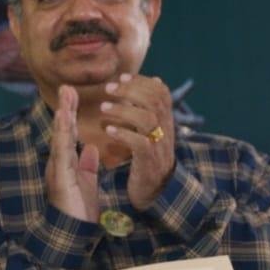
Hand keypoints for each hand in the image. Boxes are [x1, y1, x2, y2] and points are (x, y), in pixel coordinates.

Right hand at [46, 85, 100, 222]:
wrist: (72, 234)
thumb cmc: (79, 212)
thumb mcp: (88, 184)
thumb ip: (88, 165)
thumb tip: (92, 147)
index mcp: (68, 164)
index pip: (70, 134)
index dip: (71, 114)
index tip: (73, 94)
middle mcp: (60, 163)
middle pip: (62, 131)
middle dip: (65, 108)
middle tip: (67, 87)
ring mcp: (58, 169)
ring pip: (60, 137)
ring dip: (63, 115)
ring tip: (65, 95)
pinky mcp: (60, 176)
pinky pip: (62, 151)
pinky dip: (64, 134)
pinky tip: (65, 120)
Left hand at [100, 73, 175, 208]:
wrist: (157, 193)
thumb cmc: (149, 159)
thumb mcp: (153, 130)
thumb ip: (151, 108)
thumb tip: (155, 79)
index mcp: (166, 122)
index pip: (162, 93)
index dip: (143, 81)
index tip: (121, 77)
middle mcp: (166, 131)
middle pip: (156, 101)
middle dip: (131, 90)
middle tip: (109, 88)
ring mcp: (159, 147)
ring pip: (148, 119)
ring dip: (124, 110)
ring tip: (103, 108)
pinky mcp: (149, 163)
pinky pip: (140, 144)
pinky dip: (124, 134)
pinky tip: (108, 131)